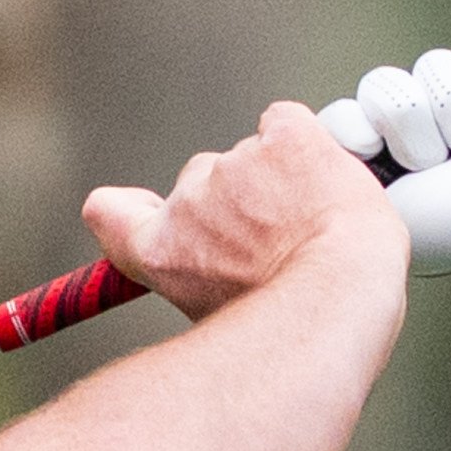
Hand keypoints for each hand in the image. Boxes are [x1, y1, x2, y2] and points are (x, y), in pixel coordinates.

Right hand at [78, 102, 402, 322]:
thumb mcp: (223, 324)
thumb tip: (221, 276)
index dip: (124, 208)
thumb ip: (207, 286)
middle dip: (241, 200)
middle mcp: (189, 205)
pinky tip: (322, 179)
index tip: (138, 208)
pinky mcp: (282, 139)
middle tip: (284, 240)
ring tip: (317, 227)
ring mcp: (236, 165)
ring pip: (253, 156)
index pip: (108, 214)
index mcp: (164, 255)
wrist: (341, 297)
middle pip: (203, 179)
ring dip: (281, 179)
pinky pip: (285, 124)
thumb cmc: (296, 327)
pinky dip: (303, 144)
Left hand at [318, 41, 450, 313]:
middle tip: (442, 164)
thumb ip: (338, 183)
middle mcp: (421, 131)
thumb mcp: (389, 213)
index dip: (357, 125)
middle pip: (384, 85)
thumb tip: (293, 151)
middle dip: (415, 125)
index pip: (344, 116)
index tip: (373, 148)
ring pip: (434, 68)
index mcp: (385, 164)